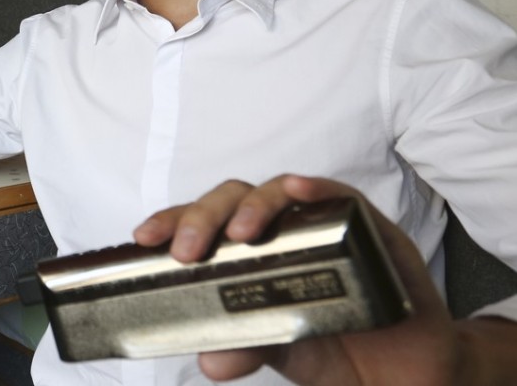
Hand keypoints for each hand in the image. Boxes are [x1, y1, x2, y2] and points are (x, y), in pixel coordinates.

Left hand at [133, 175, 472, 384]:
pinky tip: (297, 191)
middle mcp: (282, 232)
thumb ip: (251, 347)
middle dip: (203, 217)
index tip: (144, 237)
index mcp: (252, 256)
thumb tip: (211, 360)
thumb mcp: (287, 353)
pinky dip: (316, 188)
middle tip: (188, 251)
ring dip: (253, 207)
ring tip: (238, 236)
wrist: (410, 374)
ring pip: (277, 192)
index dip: (173, 223)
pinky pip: (341, 196)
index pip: (204, 225)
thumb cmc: (342, 351)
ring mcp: (323, 225)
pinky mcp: (368, 227)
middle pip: (233, 201)